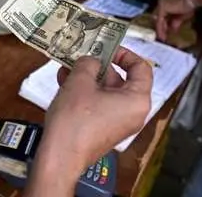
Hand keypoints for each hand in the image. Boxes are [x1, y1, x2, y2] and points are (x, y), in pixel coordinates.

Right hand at [27, 48, 151, 195]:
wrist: (60, 155)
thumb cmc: (75, 121)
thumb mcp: (80, 80)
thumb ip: (89, 63)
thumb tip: (91, 60)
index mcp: (137, 100)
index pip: (141, 68)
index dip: (124, 54)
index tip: (107, 47)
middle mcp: (133, 112)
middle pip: (121, 79)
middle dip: (98, 65)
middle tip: (82, 55)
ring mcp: (118, 122)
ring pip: (106, 91)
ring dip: (87, 77)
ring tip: (67, 67)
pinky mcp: (104, 129)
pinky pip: (98, 103)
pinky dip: (85, 92)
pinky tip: (65, 82)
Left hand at [154, 0, 194, 40]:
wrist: (192, 0)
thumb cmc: (188, 6)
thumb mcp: (180, 17)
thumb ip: (175, 22)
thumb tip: (172, 29)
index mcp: (165, 4)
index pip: (160, 16)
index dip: (162, 25)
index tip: (164, 33)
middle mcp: (161, 3)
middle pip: (157, 18)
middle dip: (160, 28)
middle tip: (162, 37)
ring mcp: (161, 4)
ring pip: (158, 20)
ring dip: (160, 29)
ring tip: (162, 37)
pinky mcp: (162, 7)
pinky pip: (160, 20)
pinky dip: (161, 28)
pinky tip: (162, 34)